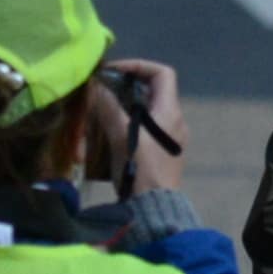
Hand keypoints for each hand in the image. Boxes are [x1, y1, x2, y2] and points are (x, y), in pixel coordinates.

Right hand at [81, 62, 187, 194]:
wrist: (153, 207)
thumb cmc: (140, 168)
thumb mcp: (121, 135)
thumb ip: (109, 107)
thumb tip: (98, 85)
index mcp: (170, 111)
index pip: (162, 73)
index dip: (139, 66)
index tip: (114, 71)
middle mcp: (174, 121)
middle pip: (152, 92)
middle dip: (125, 89)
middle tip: (102, 92)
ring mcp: (170, 139)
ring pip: (146, 112)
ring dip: (123, 109)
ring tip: (101, 114)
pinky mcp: (162, 154)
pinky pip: (145, 130)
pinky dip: (127, 126)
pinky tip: (109, 136)